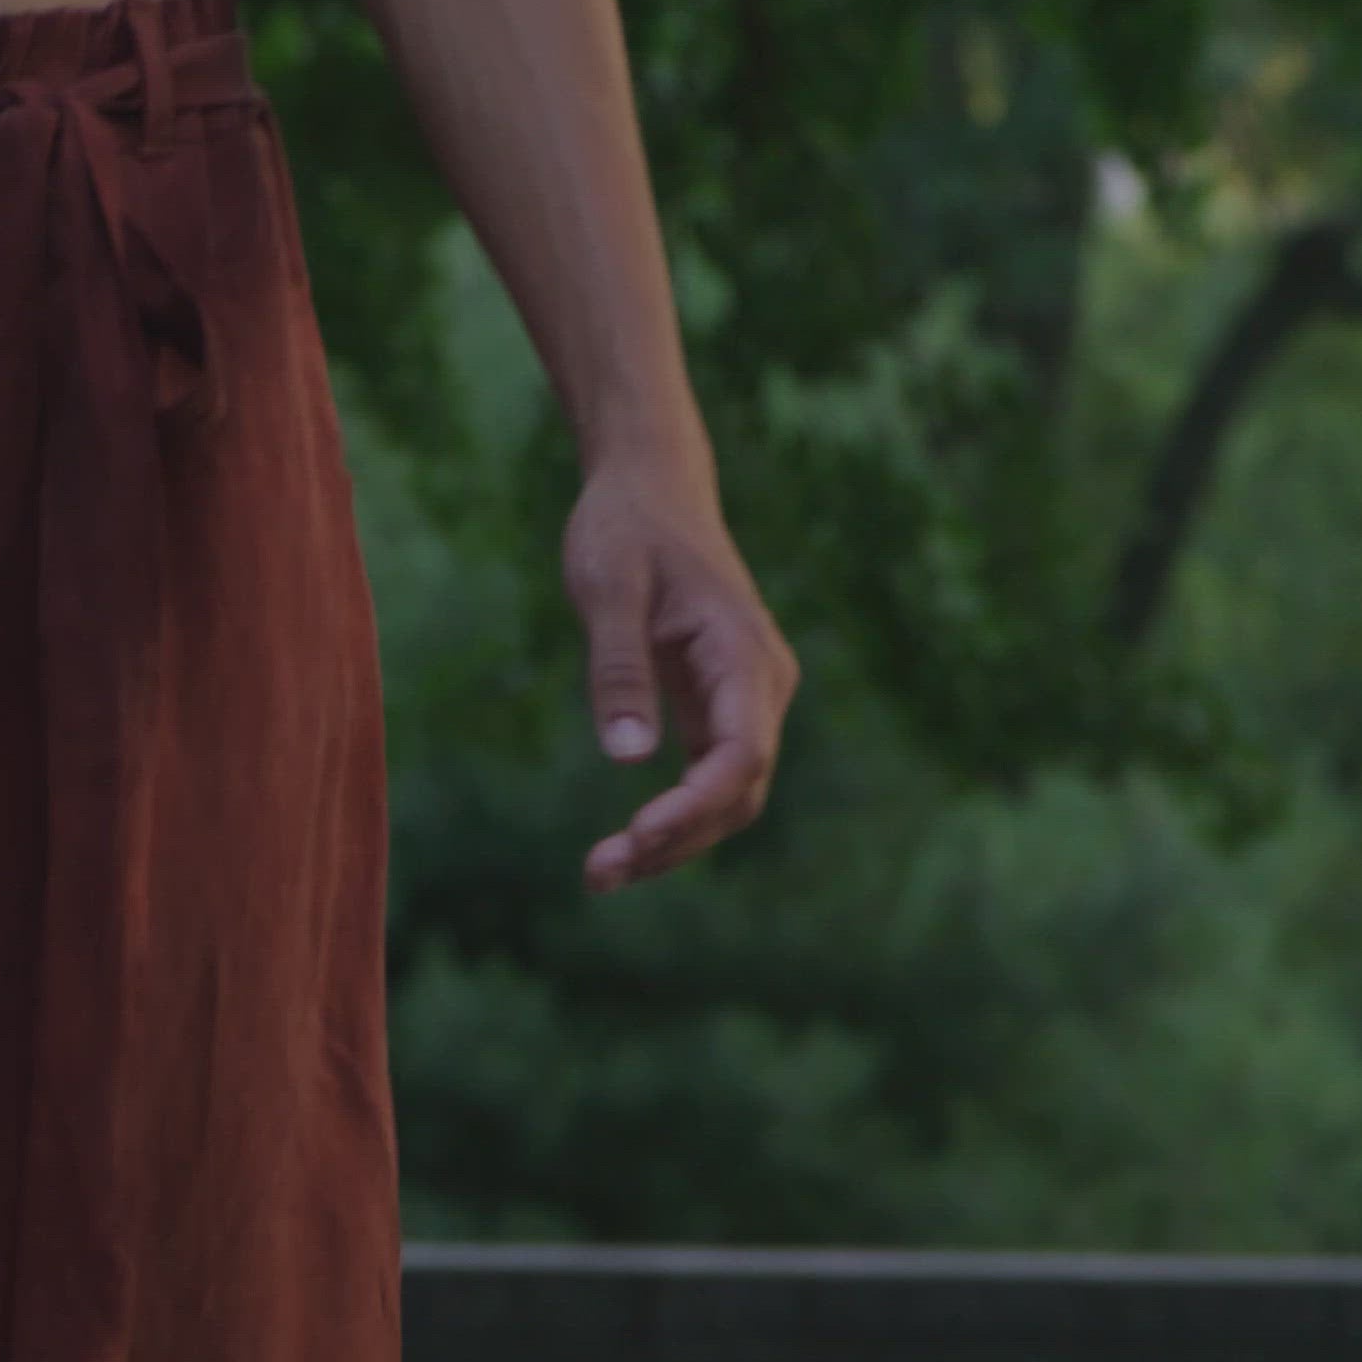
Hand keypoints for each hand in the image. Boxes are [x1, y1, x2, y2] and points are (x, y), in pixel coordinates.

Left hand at [564, 453, 799, 893]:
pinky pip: (708, 779)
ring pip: (727, 795)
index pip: (742, 753)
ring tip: (602, 873)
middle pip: (738, 790)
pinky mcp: (719, 708)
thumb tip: (628, 759)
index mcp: (743, 653)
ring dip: (674, 841)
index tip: (638, 836)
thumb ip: (618, 669)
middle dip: (677, 840)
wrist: (650, 487)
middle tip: (601, 873)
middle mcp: (760, 685)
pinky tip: (623, 845)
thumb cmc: (625, 528)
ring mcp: (745, 700)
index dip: (695, 806)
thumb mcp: (606, 587)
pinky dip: (672, 817)